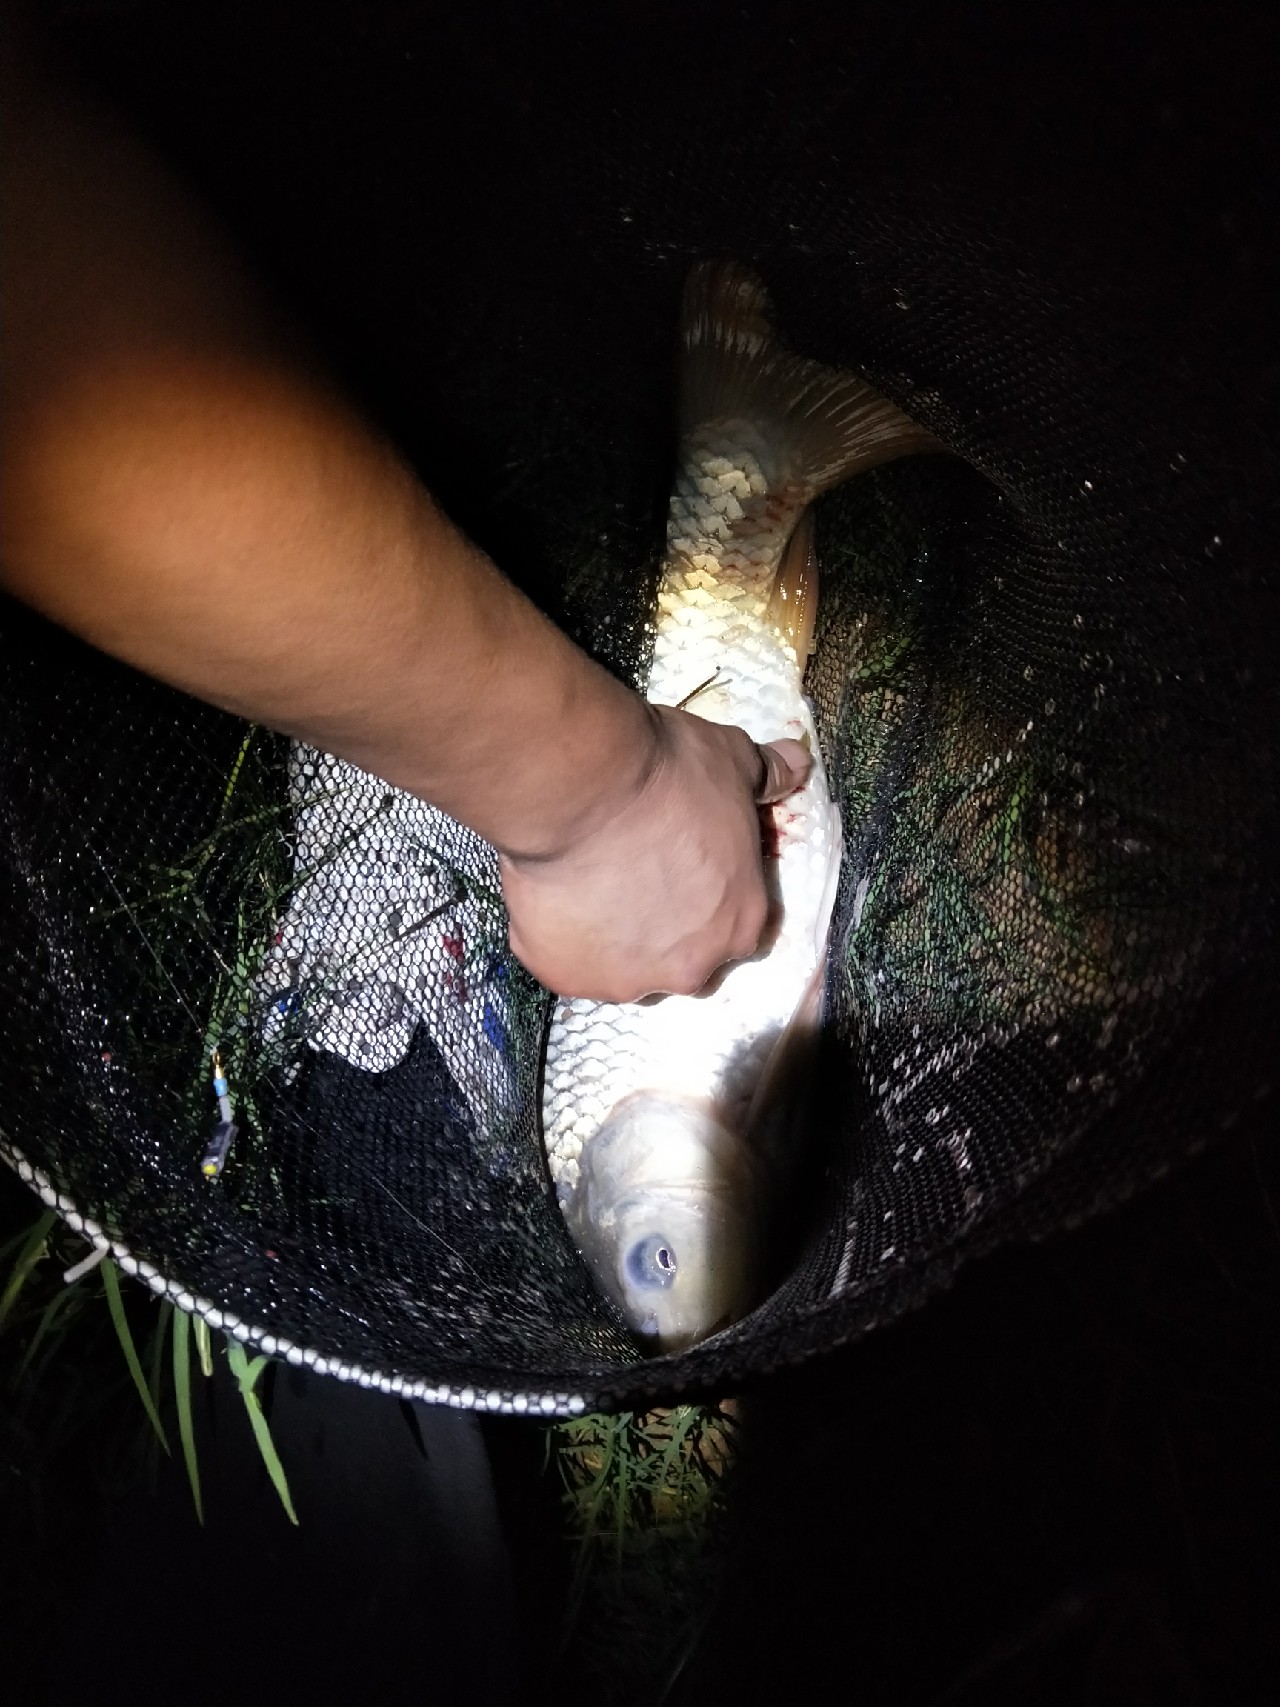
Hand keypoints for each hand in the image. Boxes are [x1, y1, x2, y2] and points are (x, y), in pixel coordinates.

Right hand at [499, 704, 810, 1000]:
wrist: (583, 786)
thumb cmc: (669, 775)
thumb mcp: (734, 760)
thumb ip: (768, 775)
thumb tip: (796, 765)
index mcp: (742, 924)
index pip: (736, 922)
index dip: (710, 892)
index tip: (684, 861)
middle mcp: (691, 967)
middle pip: (682, 957)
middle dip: (663, 925)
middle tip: (635, 871)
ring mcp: (625, 980)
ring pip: (621, 966)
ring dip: (611, 935)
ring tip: (589, 881)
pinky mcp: (565, 975)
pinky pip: (565, 962)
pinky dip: (560, 936)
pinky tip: (554, 892)